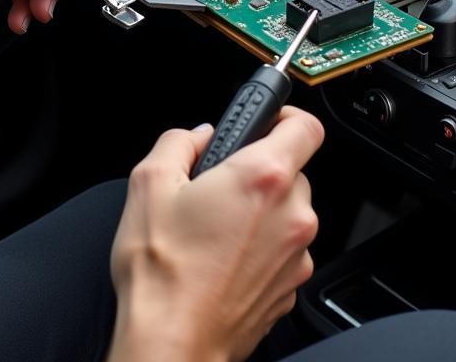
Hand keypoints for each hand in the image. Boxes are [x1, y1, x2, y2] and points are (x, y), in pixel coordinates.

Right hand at [108, 107, 323, 361]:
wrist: (172, 344)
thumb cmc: (163, 273)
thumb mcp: (149, 182)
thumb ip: (179, 141)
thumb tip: (197, 136)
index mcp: (263, 177)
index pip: (305, 126)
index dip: (286, 115)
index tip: (266, 120)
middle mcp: (292, 214)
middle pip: (292, 170)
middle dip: (258, 170)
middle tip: (219, 183)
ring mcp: (296, 254)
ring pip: (287, 212)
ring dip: (261, 210)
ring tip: (215, 227)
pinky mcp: (290, 287)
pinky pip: (282, 249)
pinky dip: (261, 247)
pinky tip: (222, 257)